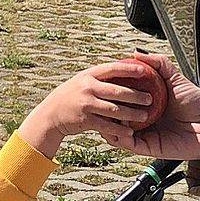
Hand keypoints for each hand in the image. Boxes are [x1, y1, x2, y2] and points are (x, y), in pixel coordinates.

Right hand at [18, 61, 158, 156]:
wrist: (50, 115)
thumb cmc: (70, 97)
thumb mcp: (82, 82)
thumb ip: (100, 77)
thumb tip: (121, 69)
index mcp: (89, 75)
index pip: (113, 69)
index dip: (129, 69)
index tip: (144, 70)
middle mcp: (87, 88)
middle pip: (117, 91)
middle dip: (136, 95)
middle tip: (150, 98)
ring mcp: (86, 104)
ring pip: (114, 110)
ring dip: (132, 114)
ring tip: (145, 115)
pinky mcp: (85, 120)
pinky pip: (107, 126)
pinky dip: (120, 129)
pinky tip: (131, 131)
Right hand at [95, 53, 199, 159]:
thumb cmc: (196, 102)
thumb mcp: (175, 77)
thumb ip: (159, 63)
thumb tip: (137, 53)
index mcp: (147, 105)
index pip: (123, 101)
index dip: (111, 95)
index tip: (103, 87)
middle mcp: (145, 120)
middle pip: (118, 117)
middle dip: (106, 111)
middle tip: (99, 102)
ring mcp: (146, 134)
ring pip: (119, 133)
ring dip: (110, 125)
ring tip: (104, 116)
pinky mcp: (150, 147)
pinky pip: (130, 145)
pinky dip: (121, 138)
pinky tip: (118, 129)